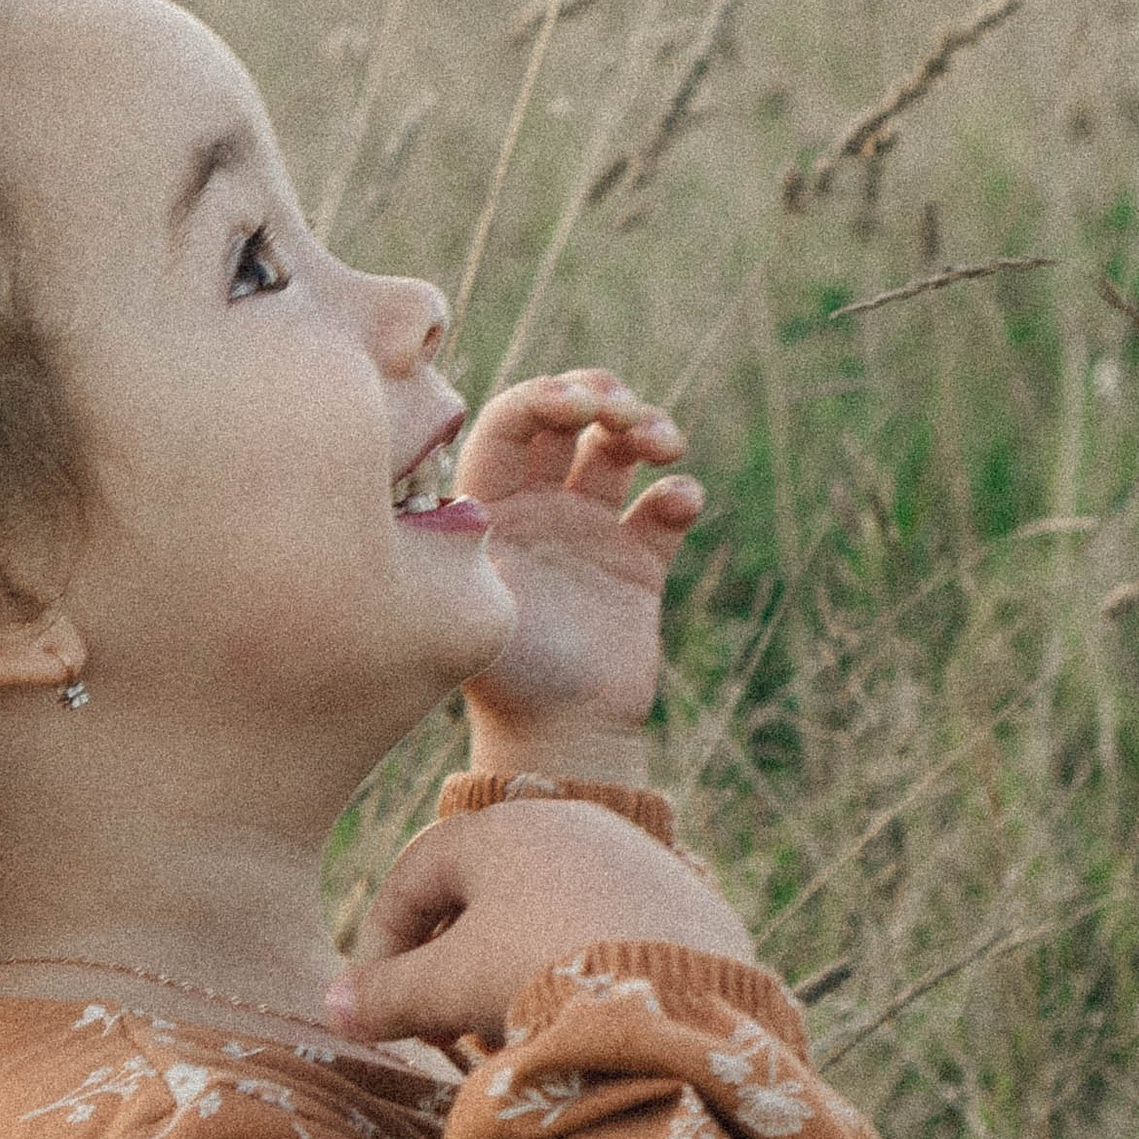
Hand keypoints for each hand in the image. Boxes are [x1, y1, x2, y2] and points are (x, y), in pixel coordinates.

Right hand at [326, 795, 753, 1049]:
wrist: (686, 1002)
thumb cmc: (546, 976)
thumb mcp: (450, 989)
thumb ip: (386, 996)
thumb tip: (333, 1006)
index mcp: (501, 826)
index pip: (412, 876)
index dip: (379, 947)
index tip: (378, 1012)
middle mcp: (569, 822)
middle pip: (479, 892)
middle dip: (447, 964)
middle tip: (439, 1031)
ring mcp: (632, 856)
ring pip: (543, 911)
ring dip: (508, 969)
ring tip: (506, 1033)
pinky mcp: (683, 898)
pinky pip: (604, 929)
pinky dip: (575, 969)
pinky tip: (576, 1023)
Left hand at [455, 370, 701, 784]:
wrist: (561, 741)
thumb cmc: (507, 675)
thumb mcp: (476, 598)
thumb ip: (472, 535)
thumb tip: (460, 476)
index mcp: (491, 506)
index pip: (512, 422)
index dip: (545, 397)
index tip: (578, 405)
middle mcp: (538, 509)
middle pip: (571, 420)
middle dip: (602, 398)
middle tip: (625, 412)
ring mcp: (590, 534)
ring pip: (620, 451)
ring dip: (647, 427)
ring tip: (666, 444)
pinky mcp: (637, 566)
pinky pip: (663, 511)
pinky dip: (678, 495)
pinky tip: (678, 505)